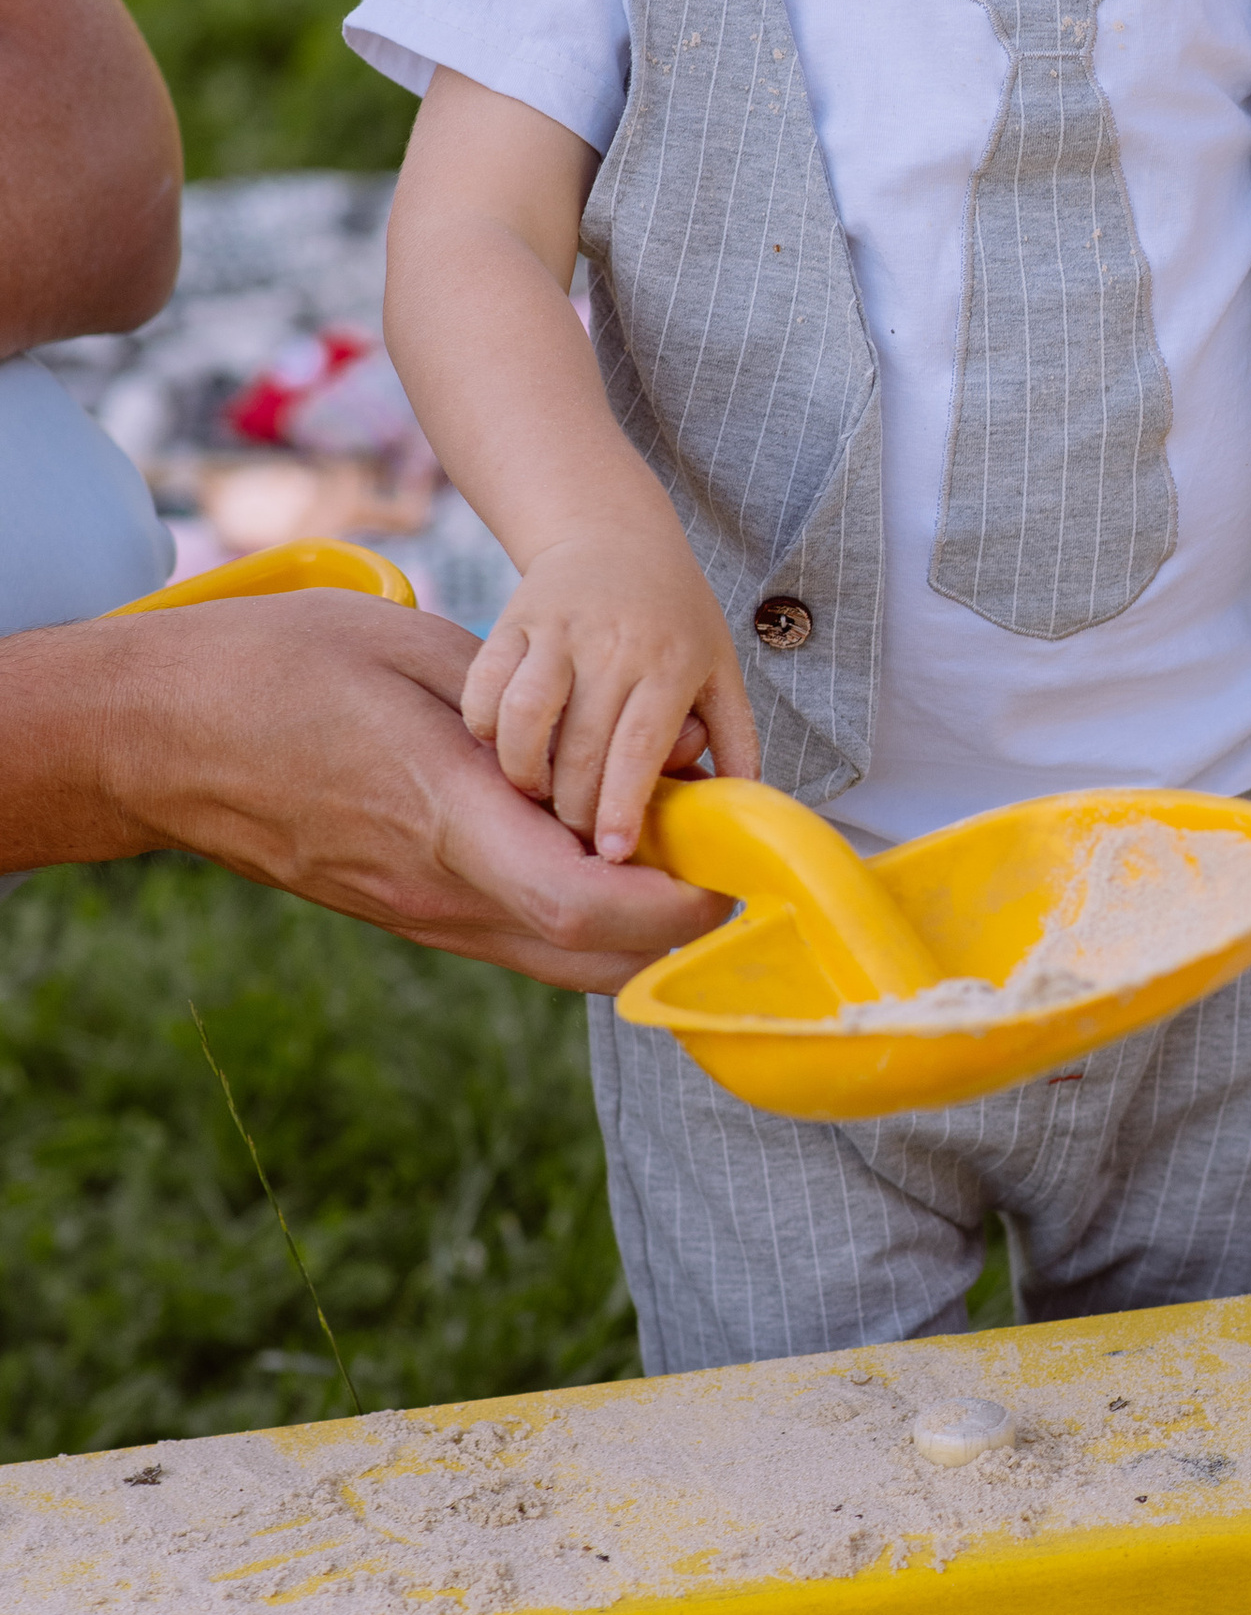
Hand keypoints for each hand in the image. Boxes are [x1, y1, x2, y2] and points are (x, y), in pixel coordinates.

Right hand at [10, 593, 727, 987]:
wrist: (154, 737)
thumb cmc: (272, 670)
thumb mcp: (413, 653)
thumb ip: (517, 714)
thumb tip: (605, 746)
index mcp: (446, 821)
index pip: (588, 905)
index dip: (678, 904)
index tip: (733, 862)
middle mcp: (438, 893)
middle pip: (596, 961)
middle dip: (681, 927)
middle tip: (728, 857)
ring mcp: (417, 914)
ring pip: (559, 957)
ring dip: (634, 924)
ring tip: (672, 844)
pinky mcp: (402, 912)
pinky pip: (514, 934)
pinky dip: (577, 911)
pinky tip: (593, 845)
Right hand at [464, 524, 757, 862]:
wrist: (613, 532)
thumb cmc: (674, 613)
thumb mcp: (720, 666)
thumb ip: (735, 737)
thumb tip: (743, 809)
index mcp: (669, 662)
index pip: (640, 748)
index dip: (623, 807)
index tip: (615, 853)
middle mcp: (612, 645)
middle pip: (580, 748)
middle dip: (573, 808)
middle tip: (577, 836)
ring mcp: (558, 631)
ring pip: (523, 718)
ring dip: (524, 771)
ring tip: (538, 793)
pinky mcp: (512, 620)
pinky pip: (484, 686)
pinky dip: (485, 727)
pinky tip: (503, 747)